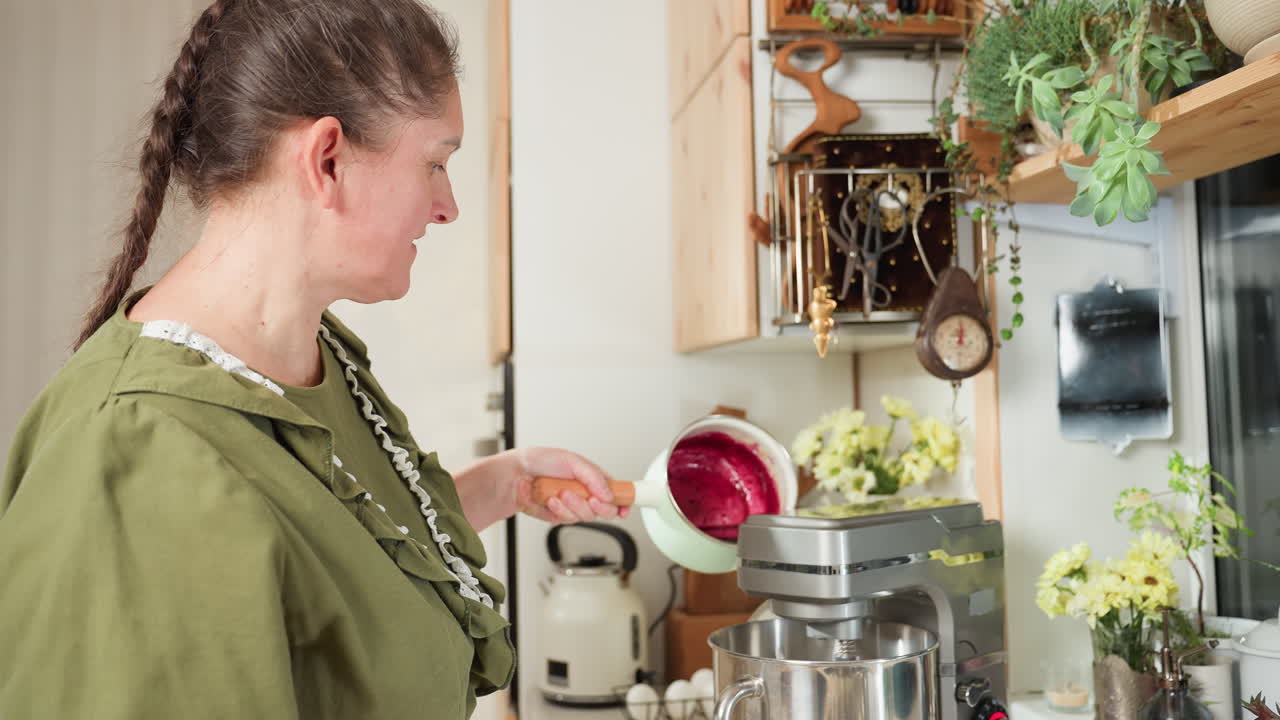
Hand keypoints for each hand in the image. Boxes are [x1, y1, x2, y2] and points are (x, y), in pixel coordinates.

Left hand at [512, 447, 629, 524]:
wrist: (512, 476)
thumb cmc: (538, 461)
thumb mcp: (572, 460)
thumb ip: (594, 476)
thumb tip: (609, 493)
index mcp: (591, 477)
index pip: (615, 491)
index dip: (623, 501)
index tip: (625, 508)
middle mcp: (583, 492)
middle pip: (605, 510)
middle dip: (598, 506)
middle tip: (590, 498)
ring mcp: (571, 505)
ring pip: (585, 517)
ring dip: (574, 506)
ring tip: (561, 493)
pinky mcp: (557, 516)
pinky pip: (567, 521)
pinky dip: (559, 511)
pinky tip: (550, 500)